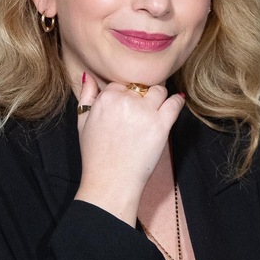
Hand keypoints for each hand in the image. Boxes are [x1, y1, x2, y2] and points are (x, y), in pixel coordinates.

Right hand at [74, 73, 184, 226]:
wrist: (111, 182)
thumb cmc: (96, 156)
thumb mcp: (82, 123)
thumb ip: (86, 97)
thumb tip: (89, 77)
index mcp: (106, 98)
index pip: (121, 84)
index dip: (125, 95)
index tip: (127, 107)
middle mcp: (126, 101)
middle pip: (140, 86)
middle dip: (141, 96)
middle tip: (142, 110)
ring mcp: (145, 112)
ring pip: (159, 90)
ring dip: (159, 97)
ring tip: (156, 109)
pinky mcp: (161, 125)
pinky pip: (175, 103)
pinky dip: (177, 101)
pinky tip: (176, 102)